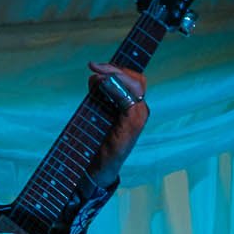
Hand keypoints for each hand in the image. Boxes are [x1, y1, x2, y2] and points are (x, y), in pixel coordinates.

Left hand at [87, 62, 148, 187]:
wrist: (96, 169)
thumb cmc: (95, 142)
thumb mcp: (95, 111)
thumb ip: (98, 94)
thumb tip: (95, 75)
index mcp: (132, 106)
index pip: (132, 79)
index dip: (115, 68)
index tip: (93, 65)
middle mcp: (139, 110)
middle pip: (137, 79)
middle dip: (115, 68)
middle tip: (93, 66)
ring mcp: (139, 117)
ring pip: (135, 85)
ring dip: (114, 75)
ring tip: (96, 75)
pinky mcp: (133, 124)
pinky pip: (130, 99)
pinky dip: (116, 88)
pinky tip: (101, 86)